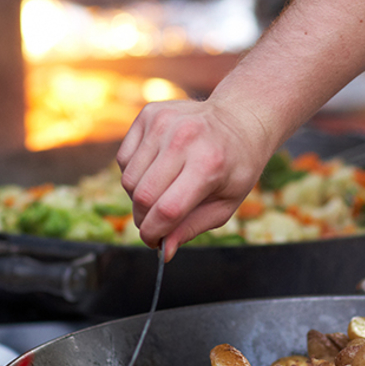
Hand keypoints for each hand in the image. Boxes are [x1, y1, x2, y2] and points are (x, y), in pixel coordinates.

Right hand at [116, 99, 273, 259]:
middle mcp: (184, 139)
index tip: (153, 242)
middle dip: (143, 219)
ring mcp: (164, 122)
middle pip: (143, 196)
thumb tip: (164, 251)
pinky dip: (134, 174)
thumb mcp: (226, 203)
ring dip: (138, 197)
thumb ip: (192, 227)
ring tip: (161, 193)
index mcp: (210, 164)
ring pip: (128, 179)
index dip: (154, 233)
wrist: (240, 119)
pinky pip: (124, 159)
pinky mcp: (149, 114)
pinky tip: (156, 171)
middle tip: (155, 223)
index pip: (168, 209)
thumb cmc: (236, 166)